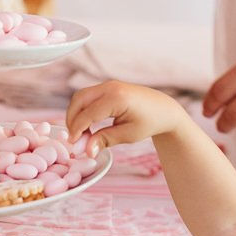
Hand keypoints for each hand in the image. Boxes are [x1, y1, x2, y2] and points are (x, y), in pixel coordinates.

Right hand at [66, 81, 190, 150]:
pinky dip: (83, 109)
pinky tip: (87, 125)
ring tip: (80, 133)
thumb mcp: (128, 135)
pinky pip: (89, 96)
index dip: (77, 129)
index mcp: (117, 98)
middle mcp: (110, 87)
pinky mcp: (108, 87)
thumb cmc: (150, 122)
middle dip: (72, 119)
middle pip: (79, 100)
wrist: (164, 110)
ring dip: (76, 113)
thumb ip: (105, 140)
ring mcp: (109, 85)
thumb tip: (86, 150)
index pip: (88, 113)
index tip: (74, 144)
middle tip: (74, 139)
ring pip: (81, 96)